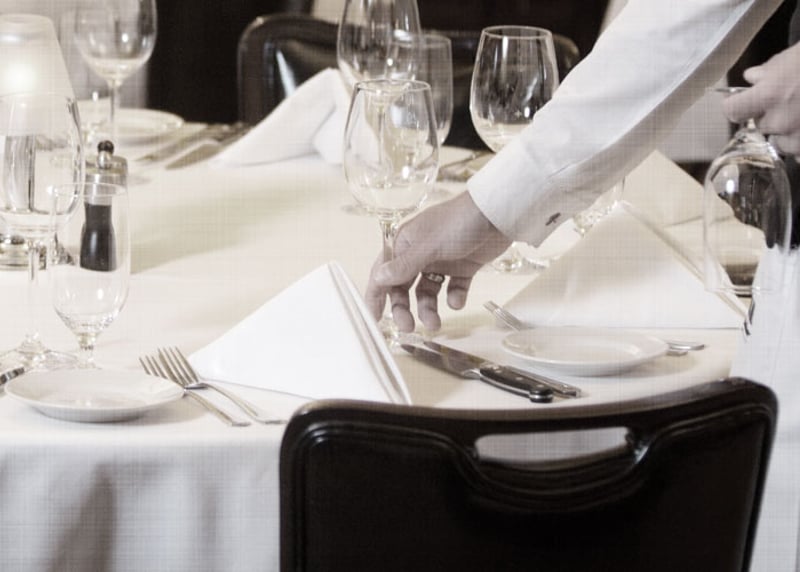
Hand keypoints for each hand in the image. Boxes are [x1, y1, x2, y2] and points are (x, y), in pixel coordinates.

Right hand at [366, 192, 510, 331]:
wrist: (498, 213)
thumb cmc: (458, 222)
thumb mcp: (427, 246)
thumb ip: (403, 266)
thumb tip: (378, 278)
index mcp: (404, 244)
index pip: (383, 273)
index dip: (376, 296)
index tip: (374, 319)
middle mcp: (419, 254)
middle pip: (403, 288)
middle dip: (403, 308)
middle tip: (408, 327)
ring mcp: (441, 261)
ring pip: (427, 292)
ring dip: (428, 309)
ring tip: (435, 323)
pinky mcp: (462, 268)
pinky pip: (452, 289)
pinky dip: (454, 298)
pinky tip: (457, 300)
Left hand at [723, 42, 799, 159]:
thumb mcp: (792, 57)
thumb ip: (768, 71)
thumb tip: (751, 78)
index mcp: (770, 95)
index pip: (734, 110)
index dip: (737, 106)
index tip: (741, 103)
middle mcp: (782, 120)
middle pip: (762, 126)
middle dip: (771, 114)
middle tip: (790, 100)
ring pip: (782, 142)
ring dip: (789, 131)